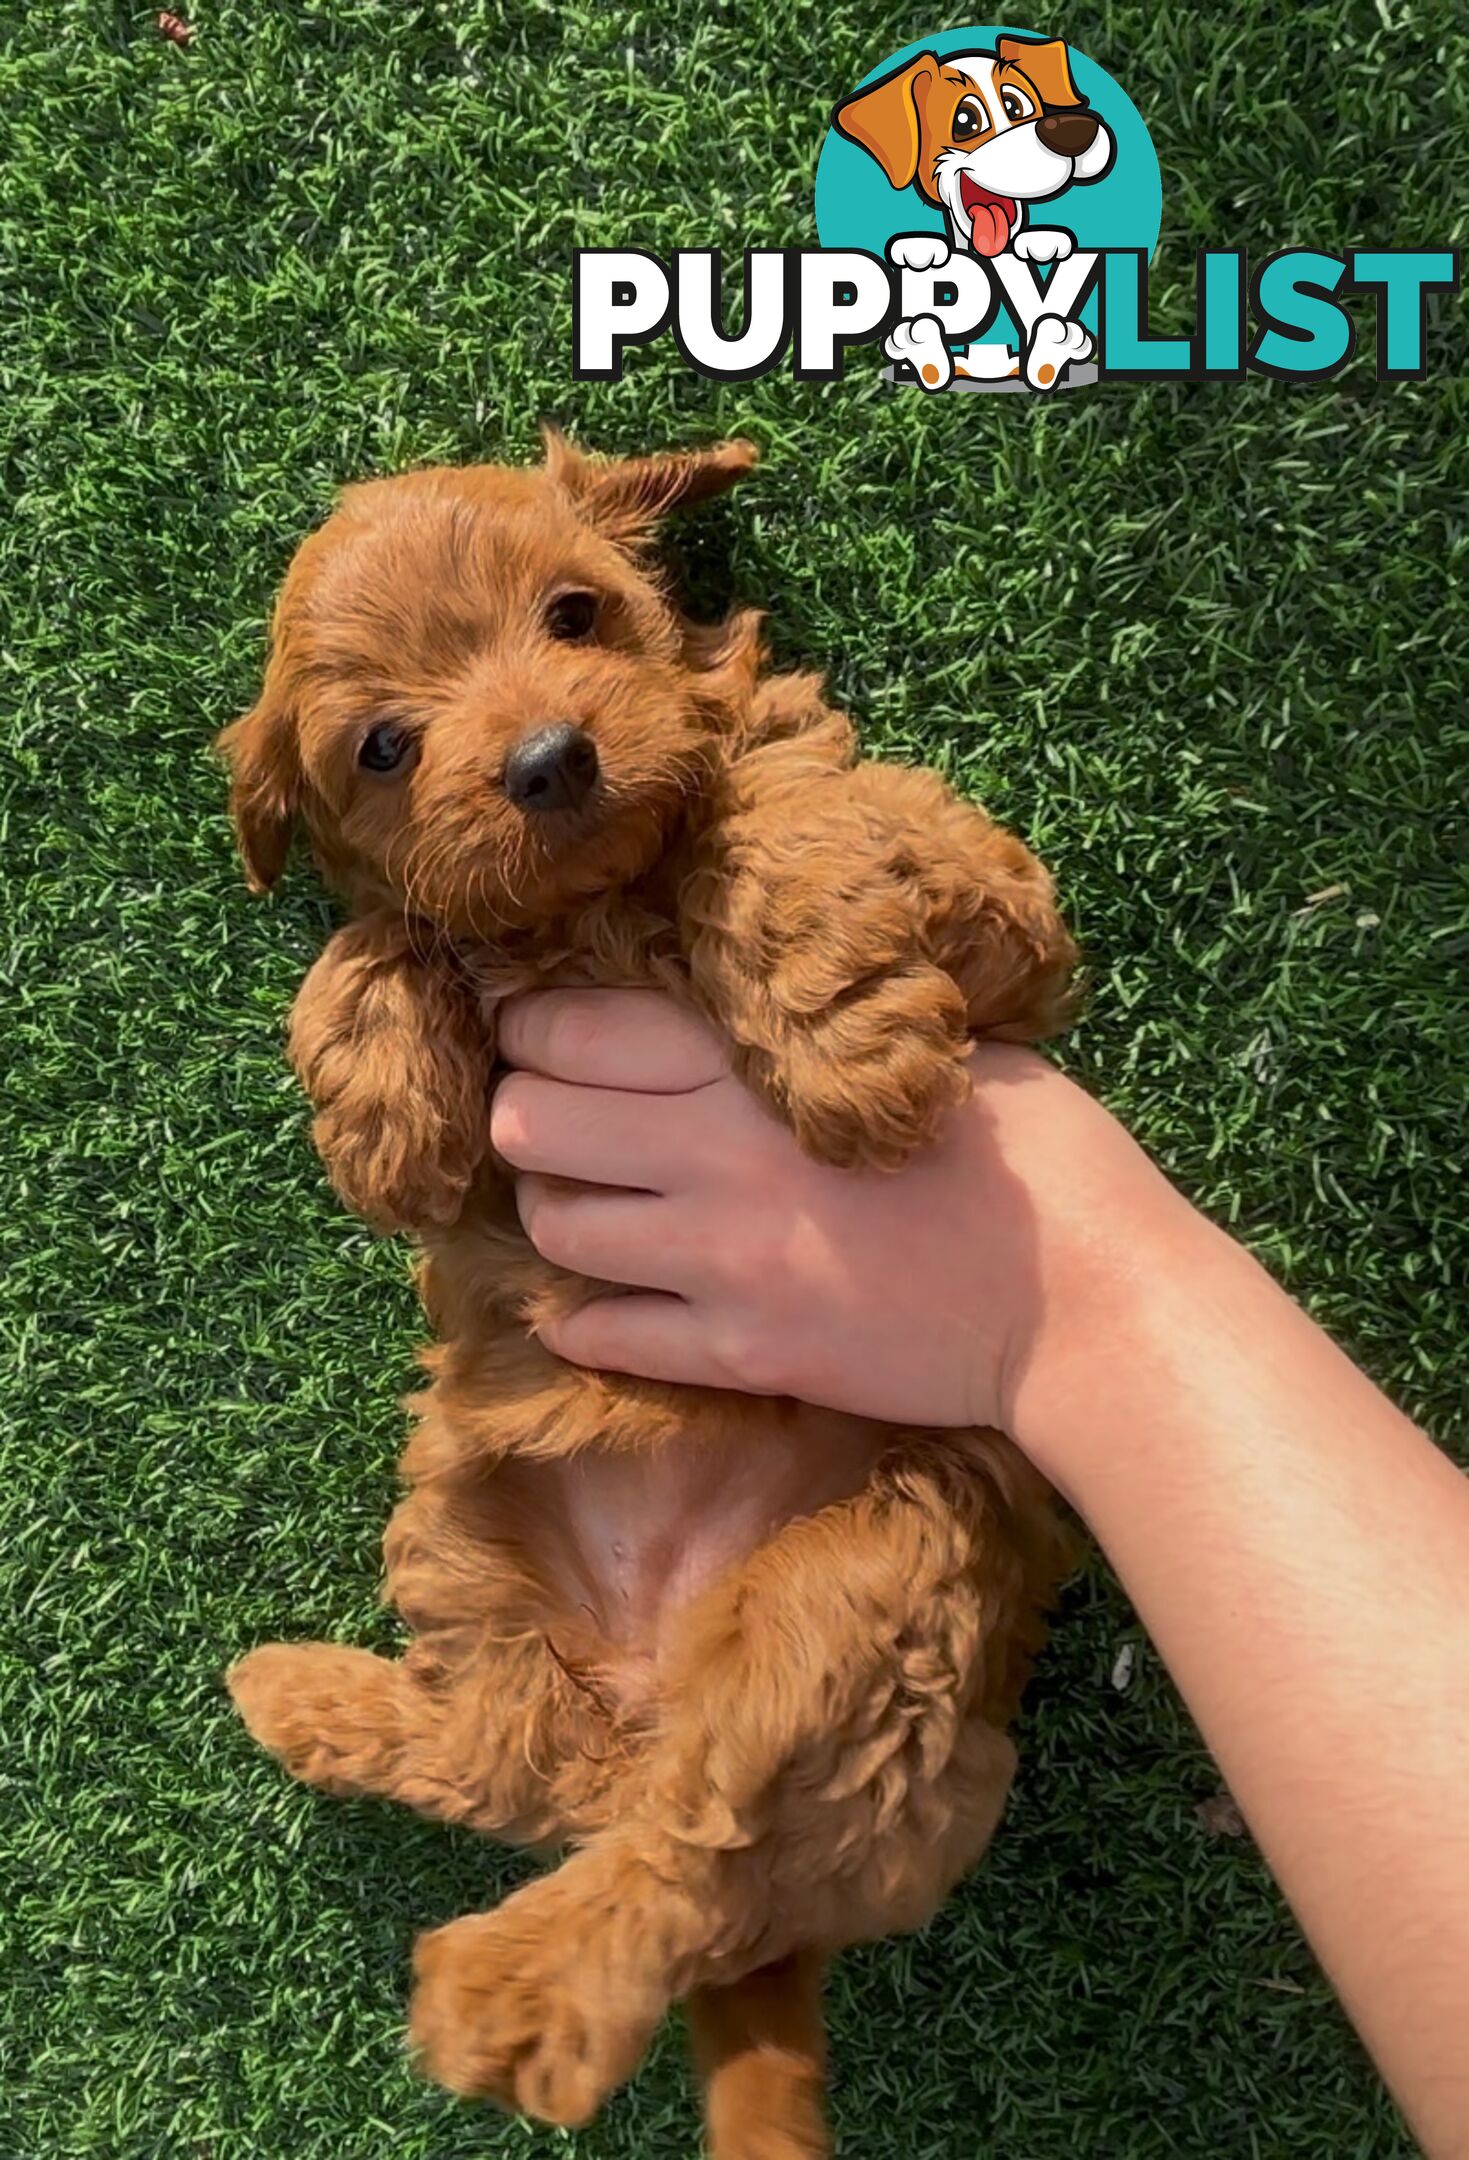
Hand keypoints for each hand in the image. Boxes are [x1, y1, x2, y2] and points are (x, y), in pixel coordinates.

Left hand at [490, 989, 1194, 1443]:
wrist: (1090, 1305)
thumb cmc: (1038, 1153)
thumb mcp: (936, 1042)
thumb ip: (825, 1023)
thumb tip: (757, 995)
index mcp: (758, 1066)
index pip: (580, 1031)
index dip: (531, 1027)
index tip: (529, 1031)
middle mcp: (715, 1159)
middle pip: (534, 1124)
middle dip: (522, 1113)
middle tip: (543, 1116)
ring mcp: (723, 1264)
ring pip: (556, 1229)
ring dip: (555, 1210)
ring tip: (588, 1204)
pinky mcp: (744, 1355)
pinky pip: (606, 1337)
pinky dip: (585, 1319)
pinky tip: (605, 1304)